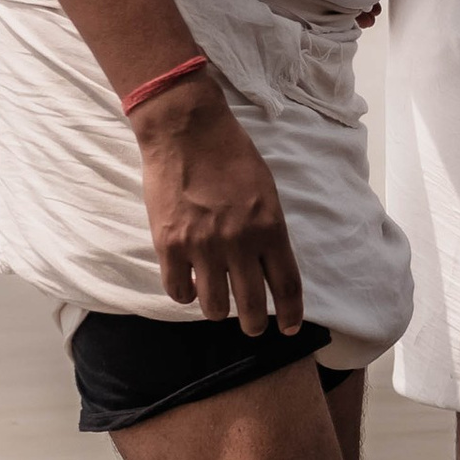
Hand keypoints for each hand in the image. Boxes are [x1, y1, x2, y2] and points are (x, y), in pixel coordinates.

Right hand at [131, 82, 306, 336]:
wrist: (187, 131)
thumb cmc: (231, 154)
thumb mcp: (266, 191)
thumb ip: (268, 229)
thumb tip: (267, 263)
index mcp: (270, 227)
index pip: (285, 285)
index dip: (289, 313)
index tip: (289, 328)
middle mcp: (239, 242)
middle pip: (251, 304)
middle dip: (255, 324)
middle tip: (254, 329)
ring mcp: (202, 246)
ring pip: (214, 305)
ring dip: (219, 312)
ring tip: (219, 307)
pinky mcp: (170, 244)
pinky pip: (178, 290)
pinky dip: (185, 295)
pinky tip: (189, 288)